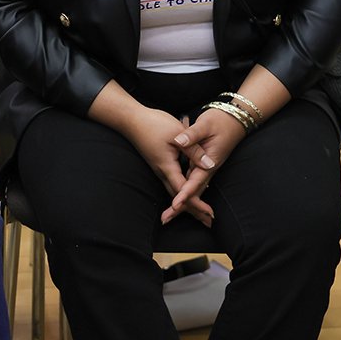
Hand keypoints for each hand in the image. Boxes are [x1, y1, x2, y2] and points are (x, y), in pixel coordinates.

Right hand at [122, 108, 214, 226]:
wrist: (131, 119)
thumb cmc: (153, 124)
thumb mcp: (177, 134)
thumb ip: (193, 150)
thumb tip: (209, 165)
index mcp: (167, 166)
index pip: (183, 191)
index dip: (197, 203)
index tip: (209, 214)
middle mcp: (162, 172)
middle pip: (178, 196)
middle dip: (194, 209)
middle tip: (208, 220)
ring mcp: (159, 169)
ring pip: (174, 191)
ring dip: (188, 202)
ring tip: (201, 211)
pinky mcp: (159, 164)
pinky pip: (171, 183)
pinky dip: (182, 191)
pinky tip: (187, 191)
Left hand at [162, 109, 246, 224]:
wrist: (235, 119)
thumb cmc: (221, 121)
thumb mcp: (205, 125)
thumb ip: (192, 135)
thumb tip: (179, 141)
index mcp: (209, 161)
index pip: (195, 182)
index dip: (185, 194)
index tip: (175, 205)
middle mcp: (208, 168)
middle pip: (194, 192)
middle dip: (181, 207)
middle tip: (165, 219)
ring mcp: (205, 167)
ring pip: (192, 189)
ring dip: (182, 202)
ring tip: (168, 215)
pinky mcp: (202, 164)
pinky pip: (192, 181)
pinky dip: (185, 192)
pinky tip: (178, 200)